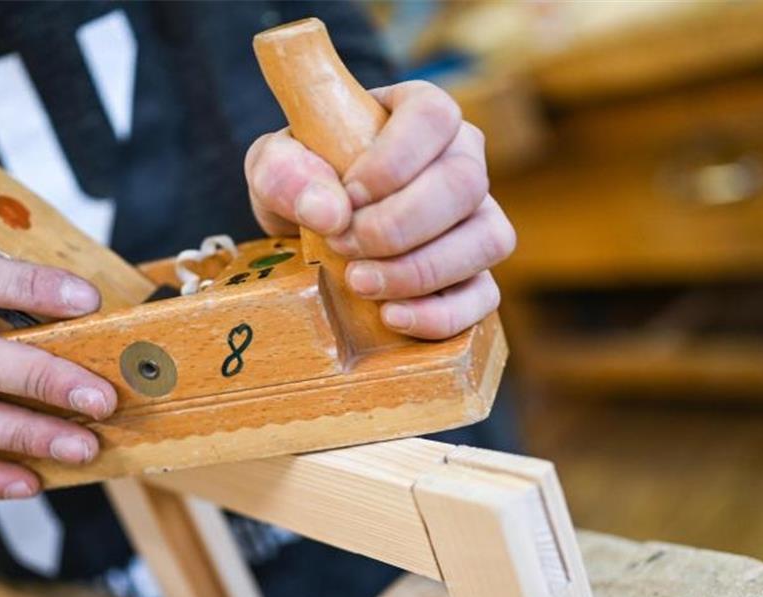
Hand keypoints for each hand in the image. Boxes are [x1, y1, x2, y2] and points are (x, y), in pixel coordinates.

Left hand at [245, 81, 514, 339]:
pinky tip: (392, 317)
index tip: (349, 195)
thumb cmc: (303, 185)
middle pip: (465, 182)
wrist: (308, 238)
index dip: (394, 159)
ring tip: (359, 283)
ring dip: (421, 270)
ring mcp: (477, 219)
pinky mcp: (475, 276)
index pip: (434, 116)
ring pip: (488, 239)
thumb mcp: (274, 166)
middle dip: (399, 224)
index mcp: (419, 114)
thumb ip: (282, 171)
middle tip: (343, 245)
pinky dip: (441, 314)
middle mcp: (461, 161)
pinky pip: (484, 296)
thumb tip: (329, 213)